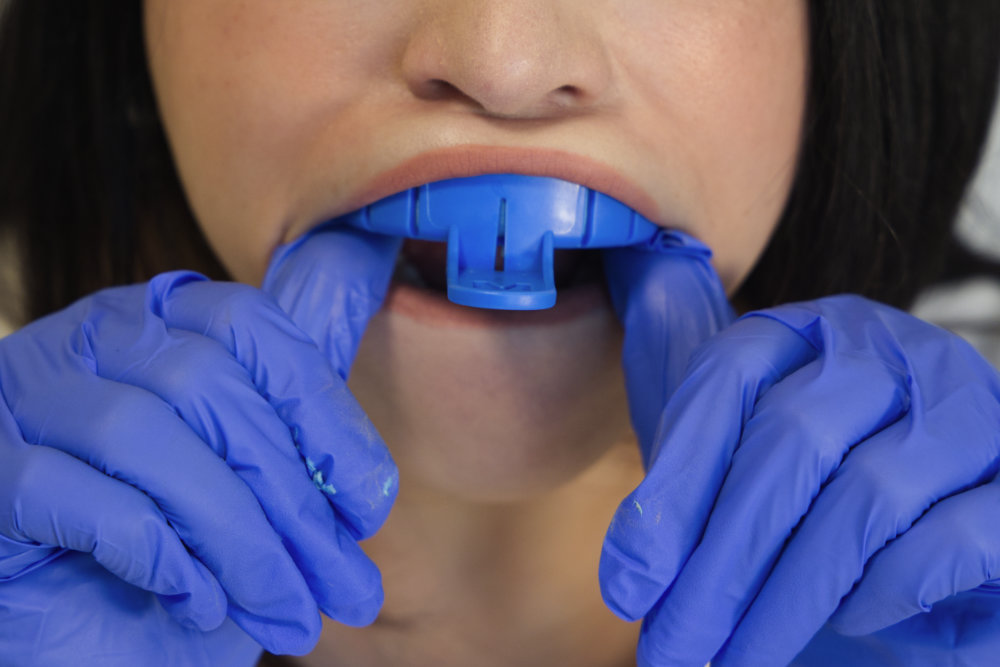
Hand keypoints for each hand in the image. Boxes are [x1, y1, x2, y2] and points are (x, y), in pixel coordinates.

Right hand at [0, 225, 400, 662]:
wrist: (109, 640)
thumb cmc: (196, 543)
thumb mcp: (261, 454)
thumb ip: (298, 366)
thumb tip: (366, 246)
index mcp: (161, 318)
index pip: (248, 322)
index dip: (321, 410)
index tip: (371, 500)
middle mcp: (89, 341)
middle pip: (205, 383)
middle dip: (290, 497)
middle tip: (342, 582)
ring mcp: (26, 399)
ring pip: (142, 433)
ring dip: (235, 536)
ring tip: (282, 606)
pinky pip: (65, 491)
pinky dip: (152, 551)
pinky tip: (197, 599)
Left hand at [598, 242, 999, 665]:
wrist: (902, 555)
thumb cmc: (792, 491)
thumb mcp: (725, 425)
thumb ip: (680, 351)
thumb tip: (641, 262)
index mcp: (816, 329)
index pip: (730, 375)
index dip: (674, 482)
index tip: (628, 582)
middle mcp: (898, 355)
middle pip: (792, 440)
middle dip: (720, 560)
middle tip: (672, 648)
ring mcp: (971, 418)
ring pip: (866, 496)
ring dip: (786, 596)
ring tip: (730, 660)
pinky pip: (955, 539)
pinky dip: (886, 590)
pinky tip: (844, 619)